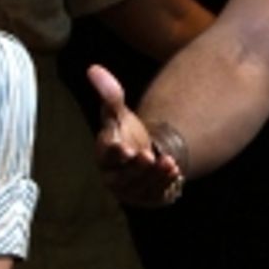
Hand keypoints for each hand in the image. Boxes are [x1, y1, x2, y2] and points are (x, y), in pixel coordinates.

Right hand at [87, 64, 183, 205]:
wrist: (148, 153)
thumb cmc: (128, 132)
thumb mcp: (119, 112)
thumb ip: (109, 93)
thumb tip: (93, 68)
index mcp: (104, 156)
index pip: (106, 156)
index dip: (116, 153)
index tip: (126, 148)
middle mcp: (113, 177)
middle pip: (123, 175)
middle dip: (137, 167)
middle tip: (148, 156)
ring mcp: (130, 191)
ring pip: (141, 186)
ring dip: (155, 175)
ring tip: (169, 162)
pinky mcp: (147, 199)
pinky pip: (156, 195)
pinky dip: (165, 184)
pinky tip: (175, 171)